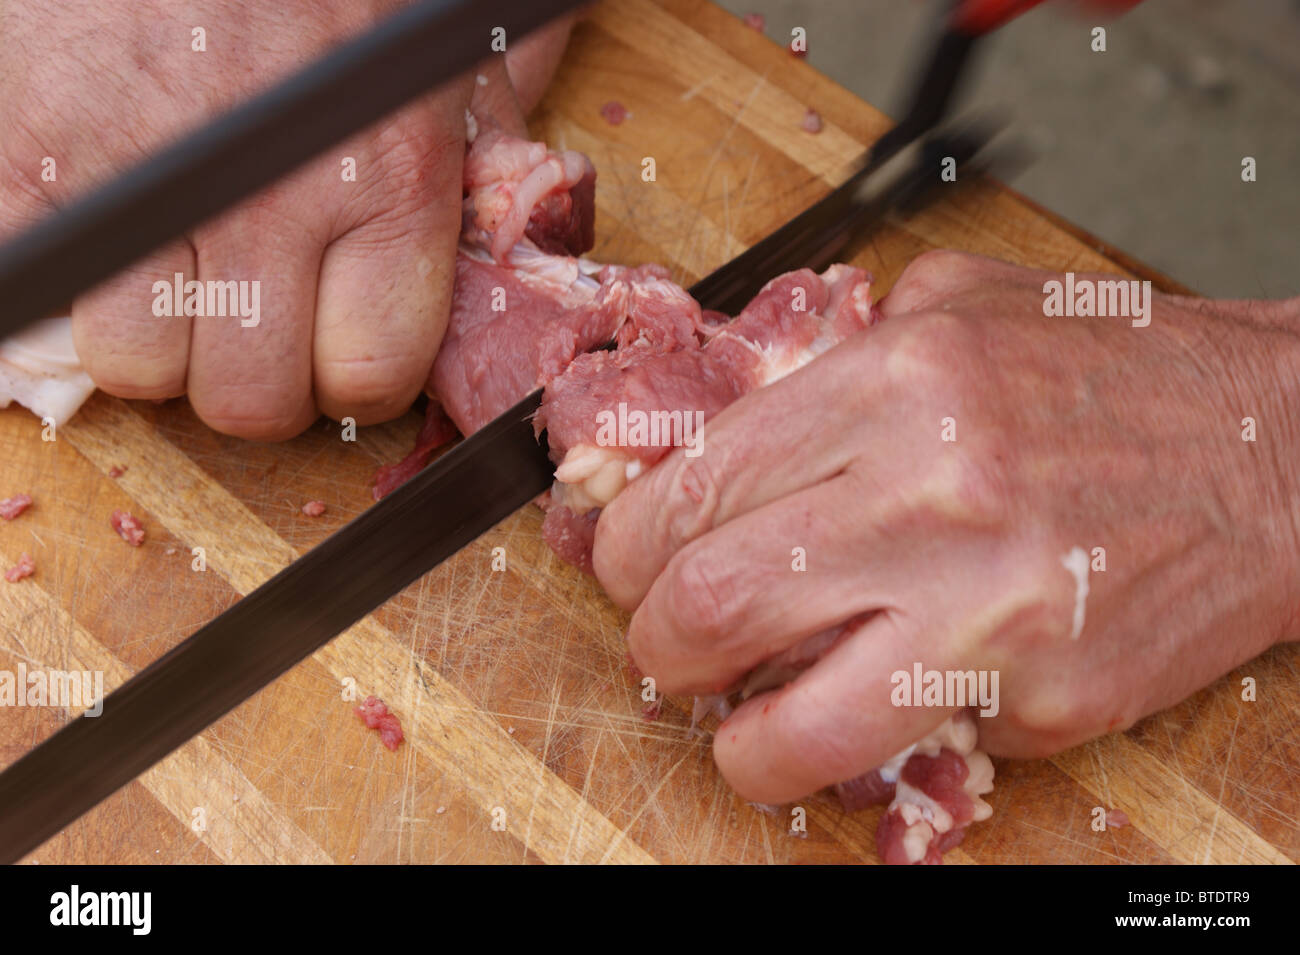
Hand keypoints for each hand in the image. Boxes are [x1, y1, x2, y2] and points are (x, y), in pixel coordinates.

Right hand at [0, 1, 569, 438]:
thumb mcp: (457, 45)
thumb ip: (492, 144)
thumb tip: (519, 226)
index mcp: (387, 179)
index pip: (368, 375)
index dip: (358, 380)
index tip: (345, 355)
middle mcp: (269, 196)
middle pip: (250, 399)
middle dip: (262, 380)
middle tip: (262, 323)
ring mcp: (142, 179)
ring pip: (137, 367)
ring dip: (159, 340)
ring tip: (181, 268)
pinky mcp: (34, 149)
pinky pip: (31, 293)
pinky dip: (62, 287)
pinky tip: (112, 236)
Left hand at [593, 250, 1299, 803]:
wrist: (1277, 448)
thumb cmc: (1120, 371)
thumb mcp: (963, 306)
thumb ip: (837, 354)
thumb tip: (732, 417)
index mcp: (896, 383)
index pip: (699, 483)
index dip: (628, 542)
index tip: (622, 565)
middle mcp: (930, 490)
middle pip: (714, 597)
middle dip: (654, 640)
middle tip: (662, 644)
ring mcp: (988, 604)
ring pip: (790, 716)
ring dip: (731, 739)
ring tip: (731, 728)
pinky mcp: (1042, 694)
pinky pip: (906, 745)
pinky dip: (854, 749)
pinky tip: (854, 718)